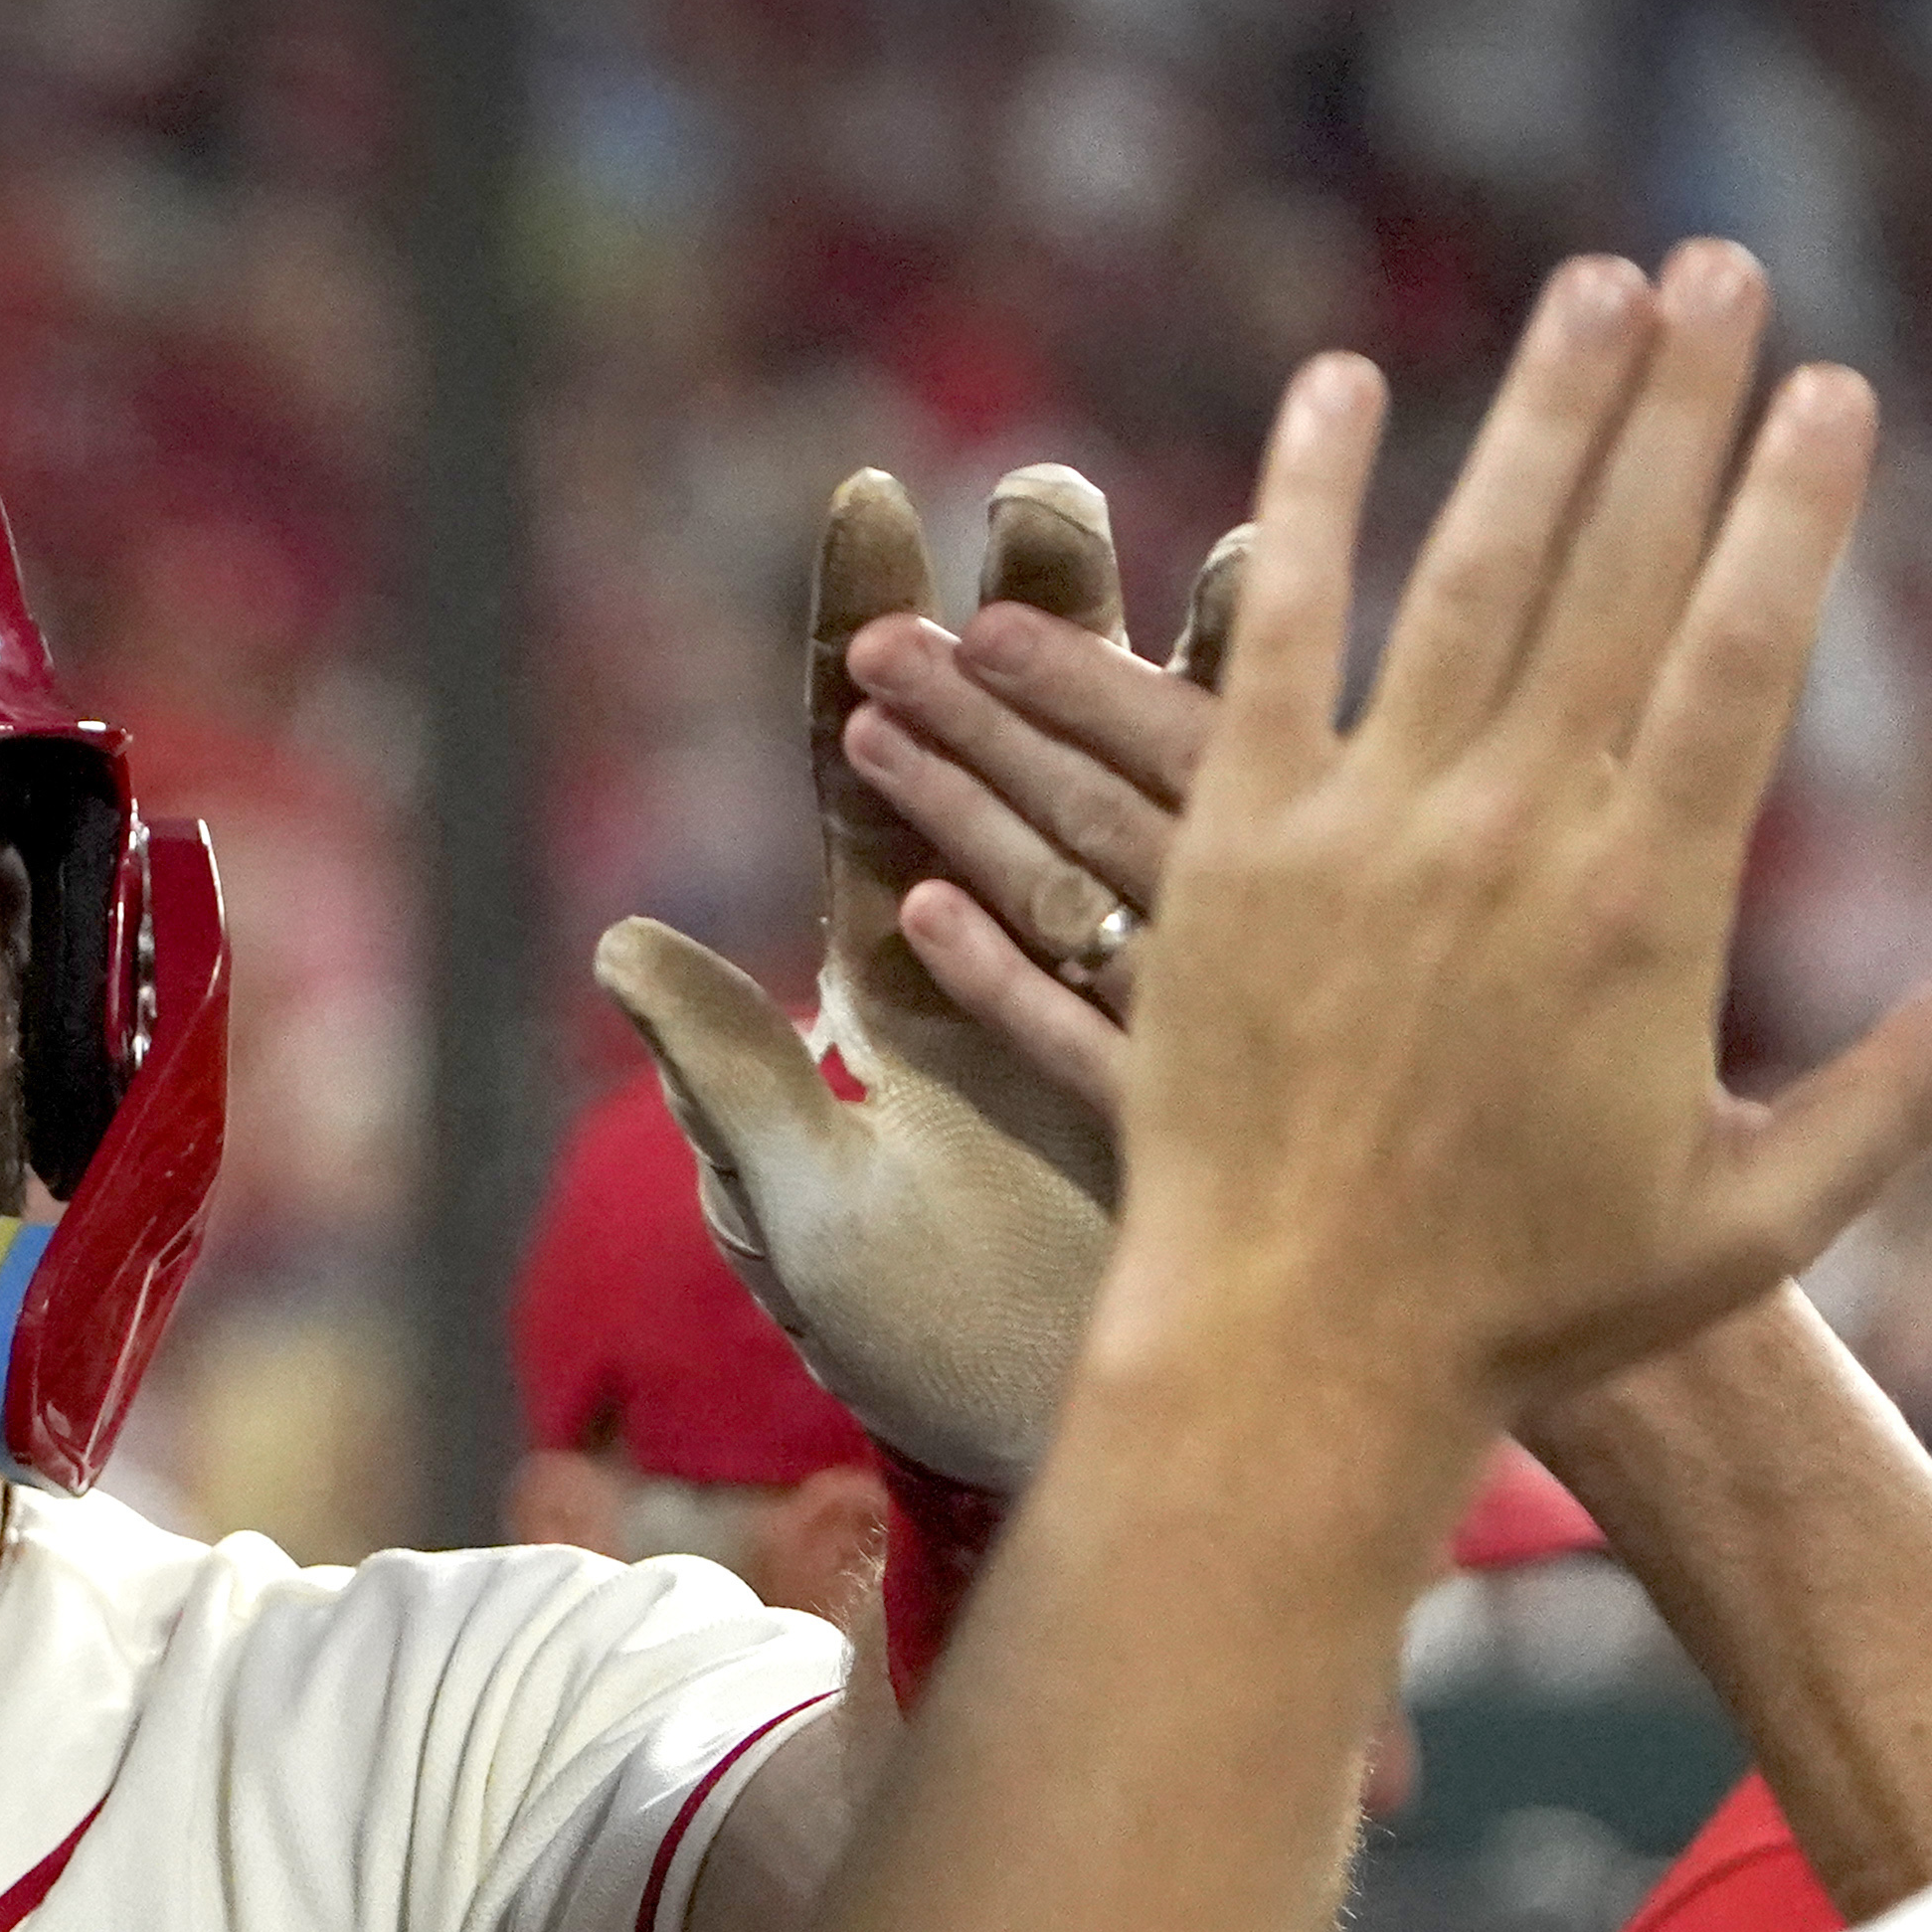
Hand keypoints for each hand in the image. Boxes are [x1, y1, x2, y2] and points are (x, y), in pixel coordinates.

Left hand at [591, 465, 1180, 1484]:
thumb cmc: (925, 1351)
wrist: (1086, 1445)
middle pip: (1015, 746)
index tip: (868, 505)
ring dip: (1149, 661)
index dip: (860, 640)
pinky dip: (1265, 769)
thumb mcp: (809, 1217)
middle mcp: (1009, 957)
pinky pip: (1246, 883)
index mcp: (891, 984)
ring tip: (1182, 534)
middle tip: (1043, 486)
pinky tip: (1308, 659)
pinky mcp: (1231, 1028)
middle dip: (1030, 612)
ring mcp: (1131, 983)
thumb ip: (730, 1078)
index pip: (867, 780)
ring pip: (1138, 785)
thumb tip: (623, 943)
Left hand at [1103, 243, 1931, 1425]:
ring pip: (1463, 575)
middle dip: (1681, 407)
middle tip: (1724, 268)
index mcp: (1652, 904)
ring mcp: (1363, 830)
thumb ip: (1899, 1093)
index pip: (1746, 653)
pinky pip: (1266, 644)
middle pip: (1618, 571)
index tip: (1832, 389)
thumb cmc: (1530, 1305)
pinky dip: (1306, 511)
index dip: (1793, 507)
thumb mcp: (1755, 1218)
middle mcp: (1513, 836)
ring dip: (1533, 419)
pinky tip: (1336, 391)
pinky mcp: (1231, 848)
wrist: (1300, 1352)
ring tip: (1589, 290)